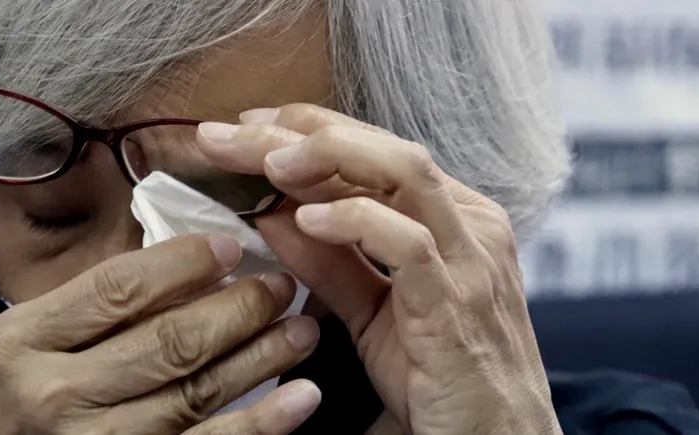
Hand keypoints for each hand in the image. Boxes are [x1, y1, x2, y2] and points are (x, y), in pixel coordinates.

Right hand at [0, 234, 321, 434]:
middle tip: (280, 286)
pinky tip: (299, 401)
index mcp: (21, 341)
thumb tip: (175, 265)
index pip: (119, 288)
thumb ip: (80, 308)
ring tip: (302, 331)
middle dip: (239, 308)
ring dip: (261, 358)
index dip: (186, 262)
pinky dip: (259, 426)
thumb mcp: (11, 345)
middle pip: (169, 340)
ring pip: (196, 392)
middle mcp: (55, 393)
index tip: (231, 247)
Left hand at [196, 105, 561, 434]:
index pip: (375, 150)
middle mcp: (467, 224)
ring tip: (266, 161)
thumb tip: (270, 211)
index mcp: (450, 218)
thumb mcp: (369, 308)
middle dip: (300, 132)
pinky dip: (354, 221)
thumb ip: (327, 259)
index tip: (243, 130)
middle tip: (229, 135)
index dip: (307, 129)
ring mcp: (469, 259)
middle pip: (383, 149)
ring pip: (404, 173)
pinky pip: (407, 245)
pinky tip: (305, 220)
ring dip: (327, 157)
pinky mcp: (458, 303)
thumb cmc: (439, 377)